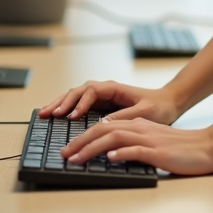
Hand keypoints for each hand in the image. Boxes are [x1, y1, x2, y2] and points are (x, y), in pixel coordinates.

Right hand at [39, 81, 181, 124]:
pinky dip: (67, 108)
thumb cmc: (158, 107)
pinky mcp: (102, 105)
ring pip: (76, 96)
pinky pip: (80, 104)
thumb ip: (123, 116)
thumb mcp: (143, 113)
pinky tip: (57, 114)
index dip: (80, 103)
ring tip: (44, 112)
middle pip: (78, 91)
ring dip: (60, 103)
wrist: (168, 103)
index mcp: (115, 88)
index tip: (72, 117)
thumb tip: (102, 123)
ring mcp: (102, 96)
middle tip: (46, 113)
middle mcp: (106, 90)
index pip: (91, 91)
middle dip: (61, 102)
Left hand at [62, 117, 212, 175]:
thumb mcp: (153, 142)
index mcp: (138, 125)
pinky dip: (121, 153)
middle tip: (64, 154)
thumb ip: (133, 144)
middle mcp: (140, 128)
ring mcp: (148, 139)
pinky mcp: (158, 151)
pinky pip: (136, 150)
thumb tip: (111, 153)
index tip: (69, 148)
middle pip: (103, 130)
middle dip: (80, 142)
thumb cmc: (181, 148)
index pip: (104, 127)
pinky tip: (110, 158)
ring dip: (92, 148)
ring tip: (76, 158)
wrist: (207, 146)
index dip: (83, 137)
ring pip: (113, 138)